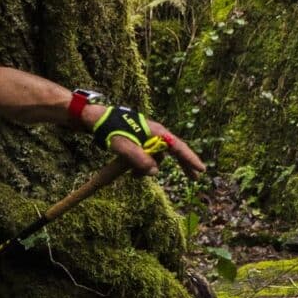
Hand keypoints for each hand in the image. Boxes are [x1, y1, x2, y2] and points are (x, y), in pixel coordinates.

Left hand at [88, 104, 205, 176]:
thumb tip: (155, 172)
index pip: (178, 147)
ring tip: (132, 176)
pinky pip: (147, 155)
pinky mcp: (139, 140)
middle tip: (195, 178)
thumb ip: (139, 159)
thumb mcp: (124, 146)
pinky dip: (143, 165)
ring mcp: (147, 136)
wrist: (95, 119)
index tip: (202, 169)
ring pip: (156, 156)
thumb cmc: (110, 129)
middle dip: (183, 165)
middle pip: (174, 151)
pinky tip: (132, 172)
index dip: (190, 159)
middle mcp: (155, 133)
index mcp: (156, 132)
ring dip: (149, 168)